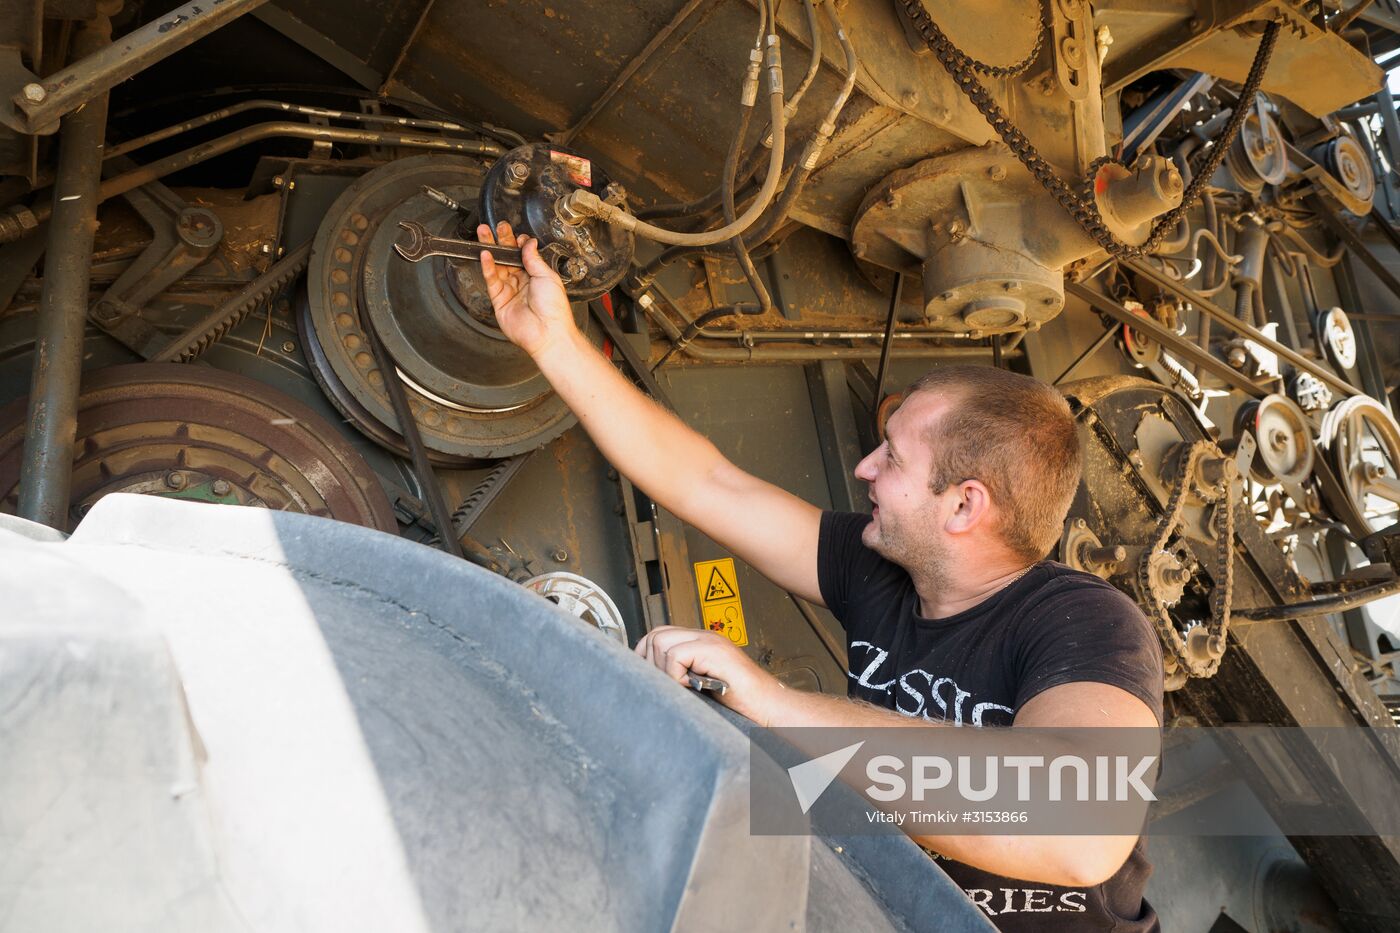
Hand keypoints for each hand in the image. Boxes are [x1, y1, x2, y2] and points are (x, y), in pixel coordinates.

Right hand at [477, 221, 576, 357]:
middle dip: (501, 241)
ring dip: (491, 249)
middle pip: (508, 258)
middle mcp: (523, 283)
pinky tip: (486, 254)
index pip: (523, 255)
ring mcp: (511, 291)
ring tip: (484, 234)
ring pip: (497, 266)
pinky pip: (492, 280)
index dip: (517, 243)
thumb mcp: (547, 276)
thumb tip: (528, 243)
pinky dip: (488, 266)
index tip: (513, 232)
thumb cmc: (554, 309)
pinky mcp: (500, 301)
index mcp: (538, 276)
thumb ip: (534, 258)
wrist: (547, 332)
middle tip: (494, 227)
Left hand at [635, 625, 784, 725]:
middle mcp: (704, 637)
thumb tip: (651, 682)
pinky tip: (690, 687)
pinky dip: (675, 674)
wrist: (770, 706)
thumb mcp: (702, 685)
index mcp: (700, 642)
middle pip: (656, 634)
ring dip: (663, 669)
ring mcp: (710, 641)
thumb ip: (681, 675)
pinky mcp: (715, 651)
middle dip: (649, 662)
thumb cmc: (742, 702)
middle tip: (664, 685)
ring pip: (662, 642)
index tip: (648, 678)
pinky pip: (676, 655)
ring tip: (680, 686)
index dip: (646, 656)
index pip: (659, 634)